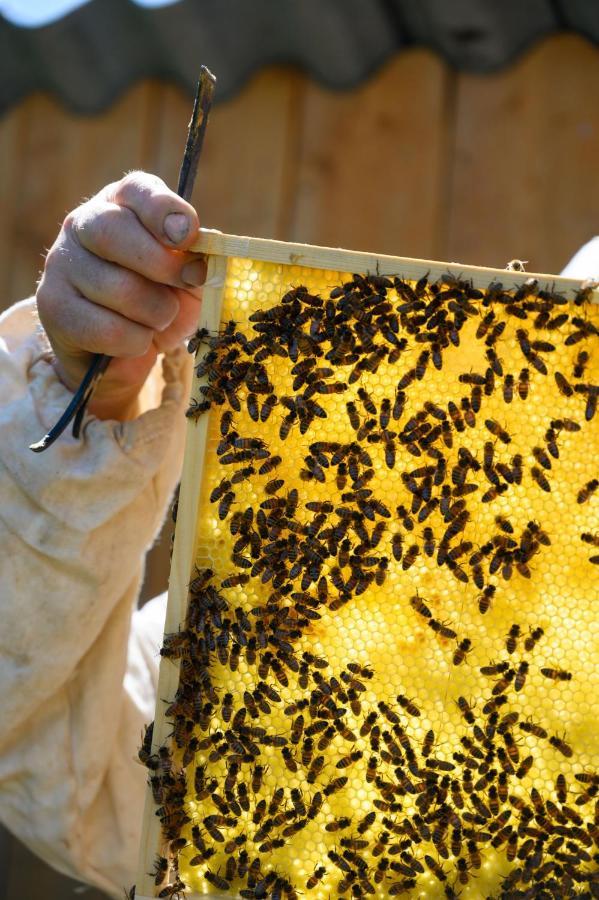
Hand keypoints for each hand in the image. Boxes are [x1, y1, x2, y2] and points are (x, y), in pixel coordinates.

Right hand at [36, 171, 205, 419]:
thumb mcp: (189, 276)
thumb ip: (198, 258)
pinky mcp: (54, 308)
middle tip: (188, 282)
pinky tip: (134, 339)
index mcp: (121, 204)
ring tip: (157, 319)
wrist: (125, 352)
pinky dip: (135, 341)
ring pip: (119, 288)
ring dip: (156, 314)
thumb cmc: (161, 301)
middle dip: (162, 264)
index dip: (163, 210)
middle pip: (112, 231)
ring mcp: (61, 265)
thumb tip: (204, 254)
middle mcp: (82, 225)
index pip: (136, 190)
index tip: (188, 235)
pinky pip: (107, 329)